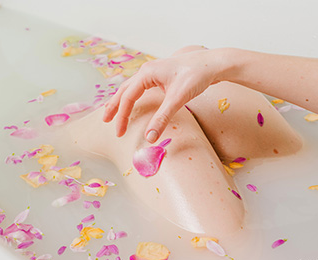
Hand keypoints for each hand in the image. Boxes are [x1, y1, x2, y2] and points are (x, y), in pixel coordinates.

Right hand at [103, 48, 228, 142]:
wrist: (212, 63)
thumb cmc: (196, 76)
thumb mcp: (178, 98)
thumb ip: (162, 118)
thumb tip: (149, 138)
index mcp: (147, 73)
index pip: (128, 98)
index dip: (122, 117)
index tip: (119, 133)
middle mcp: (146, 71)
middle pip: (124, 90)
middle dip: (114, 106)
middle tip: (106, 121)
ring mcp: (153, 72)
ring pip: (130, 87)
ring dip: (121, 100)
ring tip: (112, 111)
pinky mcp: (160, 75)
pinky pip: (140, 86)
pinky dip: (132, 96)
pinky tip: (133, 100)